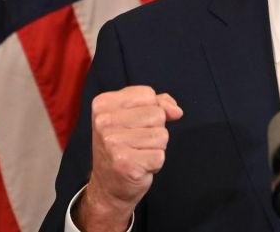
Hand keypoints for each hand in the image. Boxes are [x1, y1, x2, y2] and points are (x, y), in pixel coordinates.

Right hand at [74, 86, 183, 230]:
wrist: (107, 186)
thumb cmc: (122, 147)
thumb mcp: (133, 116)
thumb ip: (157, 104)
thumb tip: (176, 111)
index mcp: (103, 104)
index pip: (147, 94)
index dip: (150, 109)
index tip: (133, 124)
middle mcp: (104, 122)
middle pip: (157, 114)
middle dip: (154, 129)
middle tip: (135, 142)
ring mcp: (113, 143)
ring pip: (161, 135)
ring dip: (156, 147)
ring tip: (137, 153)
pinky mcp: (126, 164)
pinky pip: (160, 155)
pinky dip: (154, 163)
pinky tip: (139, 166)